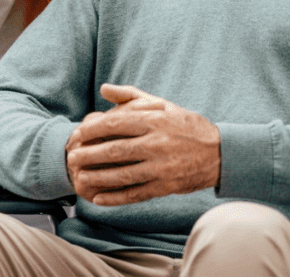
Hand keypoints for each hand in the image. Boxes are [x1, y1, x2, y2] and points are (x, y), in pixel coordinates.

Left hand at [65, 84, 220, 206]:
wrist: (219, 153)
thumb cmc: (184, 124)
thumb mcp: (161, 104)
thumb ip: (130, 96)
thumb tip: (103, 89)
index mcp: (153, 120)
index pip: (115, 124)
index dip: (91, 130)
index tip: (77, 134)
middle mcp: (156, 144)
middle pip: (114, 151)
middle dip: (88, 155)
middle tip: (70, 158)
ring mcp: (161, 167)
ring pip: (122, 175)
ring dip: (97, 178)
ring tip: (79, 178)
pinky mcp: (166, 187)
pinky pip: (136, 194)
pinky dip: (116, 198)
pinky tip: (98, 199)